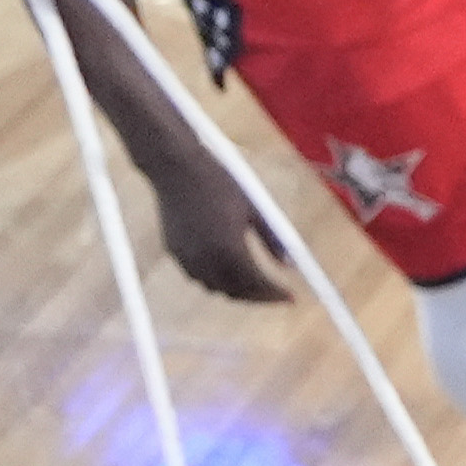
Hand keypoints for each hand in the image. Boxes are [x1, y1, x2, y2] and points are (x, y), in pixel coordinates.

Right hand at [148, 148, 292, 302]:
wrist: (175, 168)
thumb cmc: (219, 183)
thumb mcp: (254, 209)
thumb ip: (272, 240)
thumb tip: (289, 265)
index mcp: (229, 249)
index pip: (257, 284)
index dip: (276, 294)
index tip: (292, 298)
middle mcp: (206, 260)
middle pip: (236, 292)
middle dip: (259, 297)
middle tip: (276, 295)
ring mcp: (187, 258)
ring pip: (215, 288)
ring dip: (237, 291)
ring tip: (255, 285)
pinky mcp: (173, 252)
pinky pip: (198, 277)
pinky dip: (216, 281)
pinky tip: (227, 273)